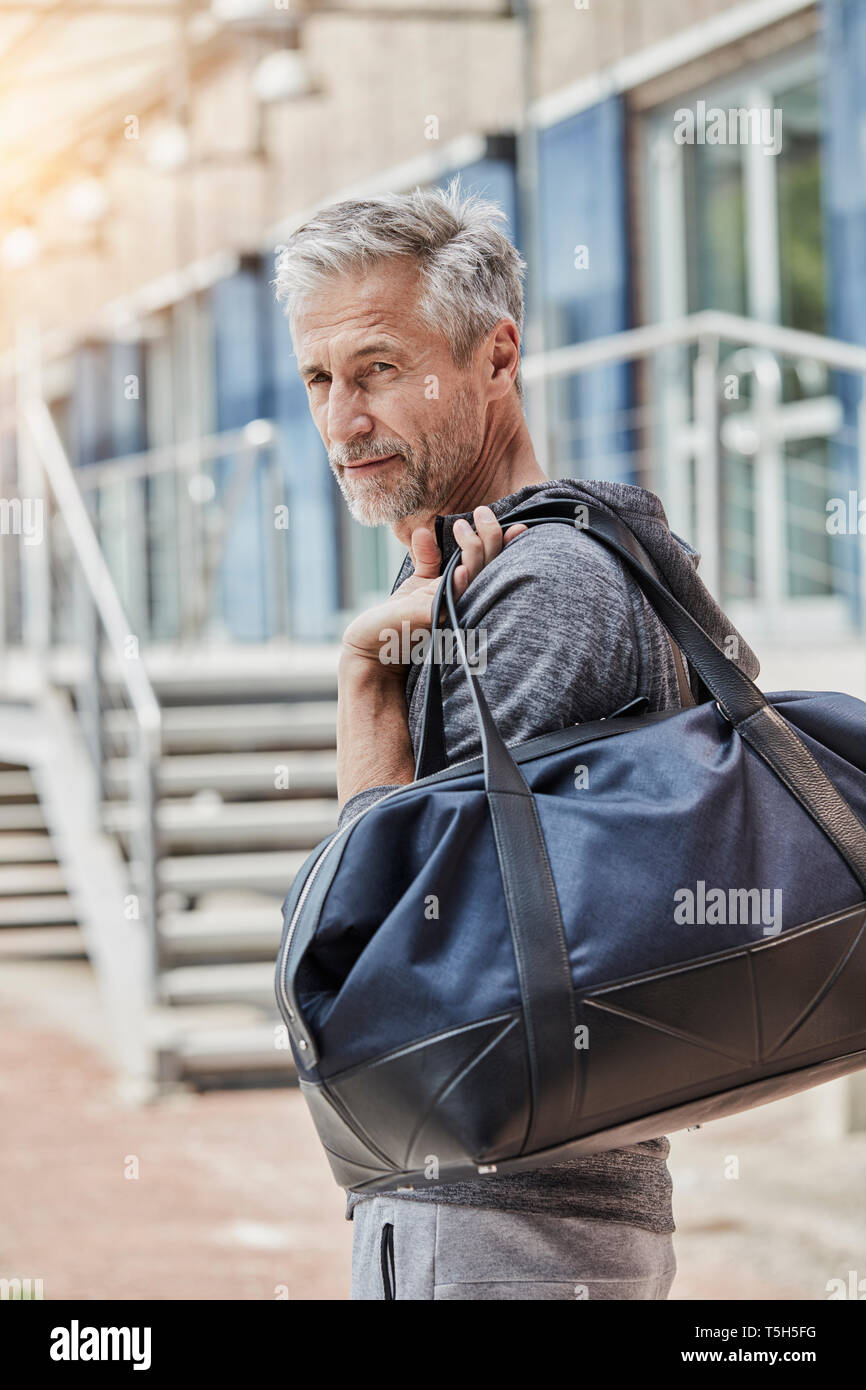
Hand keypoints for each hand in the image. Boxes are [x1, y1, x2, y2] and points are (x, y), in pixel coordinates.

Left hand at [340, 505, 527, 671]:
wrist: (373, 646)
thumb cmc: (397, 620)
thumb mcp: (416, 583)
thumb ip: (427, 560)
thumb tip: (424, 531)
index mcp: (461, 590)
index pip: (488, 564)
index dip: (502, 545)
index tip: (517, 524)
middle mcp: (461, 602)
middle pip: (488, 568)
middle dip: (490, 536)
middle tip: (482, 512)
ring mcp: (448, 612)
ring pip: (473, 579)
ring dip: (472, 550)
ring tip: (462, 526)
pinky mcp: (430, 621)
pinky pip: (449, 602)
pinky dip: (458, 585)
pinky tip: (462, 571)